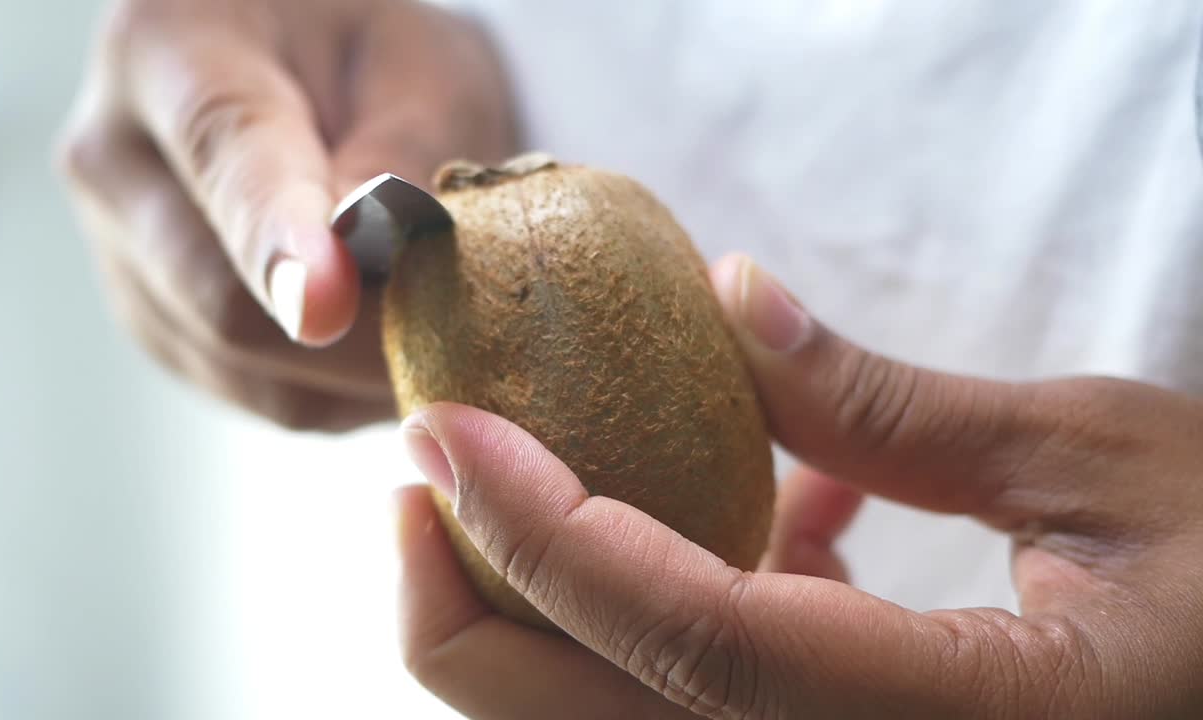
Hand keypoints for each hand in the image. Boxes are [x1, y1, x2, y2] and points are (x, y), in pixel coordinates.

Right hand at [57, 0, 515, 429]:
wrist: (324, 77)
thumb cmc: (380, 57)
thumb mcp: (421, 68)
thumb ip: (400, 155)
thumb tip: (372, 266)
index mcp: (166, 50)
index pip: (226, 162)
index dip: (280, 244)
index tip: (325, 308)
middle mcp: (118, 165)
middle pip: (224, 301)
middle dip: (361, 338)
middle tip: (474, 344)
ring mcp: (127, 260)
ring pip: (250, 369)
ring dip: (362, 374)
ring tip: (446, 330)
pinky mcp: (167, 329)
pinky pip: (267, 394)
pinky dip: (349, 388)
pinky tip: (396, 344)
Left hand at [393, 253, 1202, 718]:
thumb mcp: (1096, 462)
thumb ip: (892, 404)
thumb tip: (729, 305)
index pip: (697, 640)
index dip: (547, 535)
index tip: (444, 436)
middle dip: (469, 612)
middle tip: (422, 468)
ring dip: (534, 611)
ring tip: (500, 478)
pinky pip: (700, 694)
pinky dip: (654, 605)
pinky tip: (724, 504)